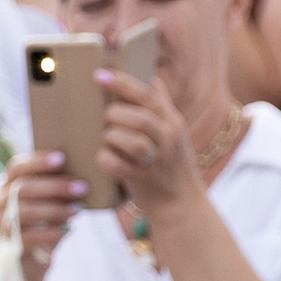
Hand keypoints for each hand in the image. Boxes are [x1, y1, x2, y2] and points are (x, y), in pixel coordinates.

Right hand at [0, 148, 83, 280]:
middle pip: (24, 188)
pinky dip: (49, 232)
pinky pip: (27, 237)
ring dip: (54, 209)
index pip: (17, 167)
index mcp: (8, 187)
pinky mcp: (6, 247)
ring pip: (25, 211)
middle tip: (82, 187)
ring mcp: (0, 226)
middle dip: (55, 186)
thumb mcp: (49, 206)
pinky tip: (67, 230)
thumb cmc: (43, 229)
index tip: (62, 158)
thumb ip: (56, 190)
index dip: (38, 161)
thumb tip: (82, 174)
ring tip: (77, 210)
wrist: (28, 268)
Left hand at [98, 56, 196, 215]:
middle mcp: (168, 140)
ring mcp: (156, 161)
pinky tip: (104, 158)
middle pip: (139, 118)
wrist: (180, 204)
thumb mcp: (174, 132)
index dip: (123, 83)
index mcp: (173, 122)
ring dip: (111, 137)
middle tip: (106, 117)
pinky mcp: (141, 180)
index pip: (149, 96)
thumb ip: (162, 106)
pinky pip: (115, 164)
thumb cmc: (170, 164)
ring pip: (130, 141)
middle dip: (115, 114)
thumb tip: (152, 79)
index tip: (100, 75)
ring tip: (108, 139)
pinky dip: (104, 159)